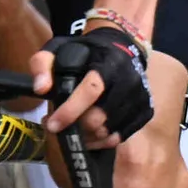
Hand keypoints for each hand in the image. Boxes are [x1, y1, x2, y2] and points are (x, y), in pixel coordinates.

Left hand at [39, 16, 154, 141]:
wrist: (125, 46)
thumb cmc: (88, 50)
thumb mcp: (60, 47)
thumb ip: (43, 64)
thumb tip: (40, 89)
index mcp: (109, 62)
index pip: (92, 90)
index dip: (70, 110)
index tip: (52, 124)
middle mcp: (129, 80)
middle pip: (99, 118)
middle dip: (76, 126)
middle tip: (59, 125)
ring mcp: (140, 98)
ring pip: (109, 132)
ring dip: (87, 137)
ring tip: (73, 128)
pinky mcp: (146, 111)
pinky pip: (121, 137)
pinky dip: (102, 141)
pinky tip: (89, 133)